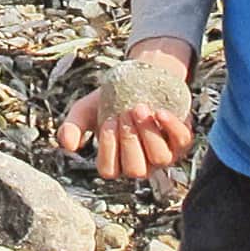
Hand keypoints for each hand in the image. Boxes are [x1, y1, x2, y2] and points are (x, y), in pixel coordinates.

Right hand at [58, 39, 196, 180]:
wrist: (140, 79)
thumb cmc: (111, 99)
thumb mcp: (86, 110)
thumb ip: (73, 126)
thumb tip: (67, 146)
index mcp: (116, 162)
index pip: (109, 171)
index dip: (108, 147)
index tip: (108, 120)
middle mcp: (141, 164)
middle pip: (136, 170)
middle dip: (129, 140)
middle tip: (124, 113)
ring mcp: (164, 155)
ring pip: (160, 158)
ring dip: (148, 133)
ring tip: (139, 108)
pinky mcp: (182, 140)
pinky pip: (181, 141)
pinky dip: (171, 127)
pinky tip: (159, 111)